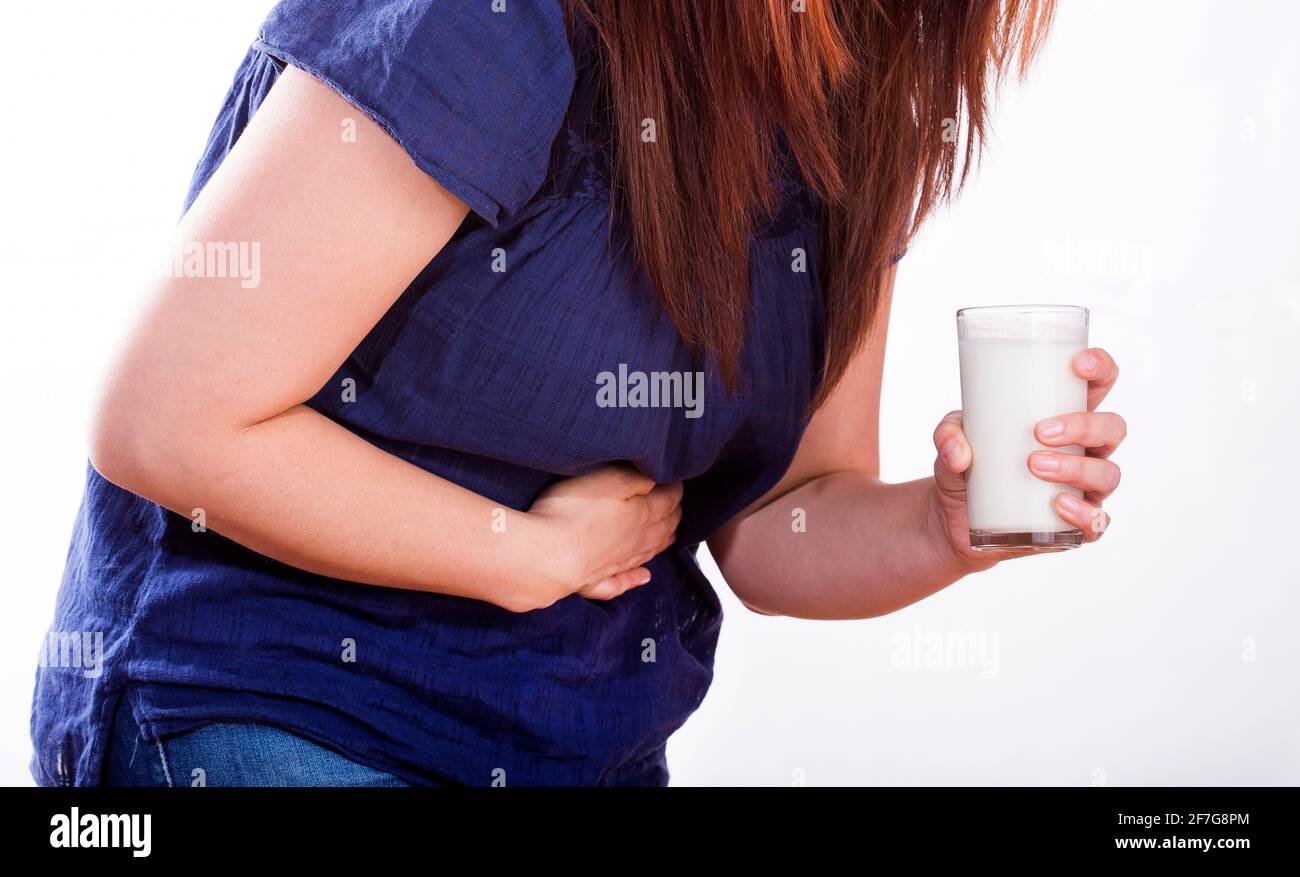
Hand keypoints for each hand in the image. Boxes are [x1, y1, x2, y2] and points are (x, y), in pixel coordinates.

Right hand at [526, 464, 682, 608]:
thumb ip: (636, 478)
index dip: (675, 488)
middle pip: (663, 527)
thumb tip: (659, 478)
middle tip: (679, 504)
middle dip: (674, 514)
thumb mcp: (607, 480)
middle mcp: (635, 542)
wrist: (546, 557)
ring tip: (672, 536)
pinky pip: (622, 582)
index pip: (668, 500)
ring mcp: (617, 565)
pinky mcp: (596, 582)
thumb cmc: (573, 510)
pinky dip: (636, 579)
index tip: (677, 478)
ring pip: (648, 553)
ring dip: (663, 542)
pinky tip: (645, 578)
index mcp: (641, 515)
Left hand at [930, 348, 1125, 569]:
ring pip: (1107, 473)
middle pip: (1112, 428)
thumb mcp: (949, 440)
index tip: (1076, 365)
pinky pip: (1097, 522)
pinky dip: (1085, 514)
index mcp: (1064, 416)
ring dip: (1077, 468)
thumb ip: (947, 435)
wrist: (952, 519)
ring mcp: (1084, 488)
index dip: (1101, 368)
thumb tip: (959, 452)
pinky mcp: (1075, 524)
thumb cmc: (964, 464)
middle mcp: (1084, 450)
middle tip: (1039, 432)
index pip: (1099, 384)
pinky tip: (1059, 504)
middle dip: (1083, 426)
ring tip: (1035, 466)